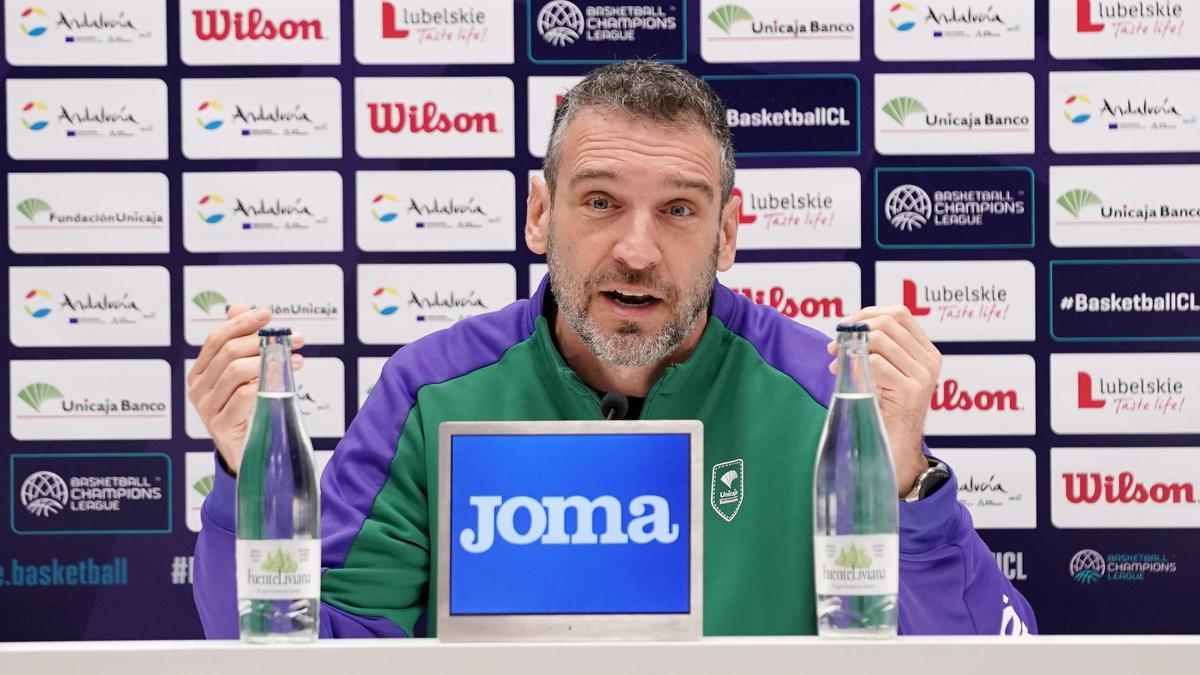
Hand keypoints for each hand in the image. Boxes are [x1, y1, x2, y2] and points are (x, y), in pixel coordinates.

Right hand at [186, 304, 304, 474]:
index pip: (216, 339)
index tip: (267, 314)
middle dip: (263, 340)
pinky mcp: (221, 425)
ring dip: (269, 361)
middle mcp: (198, 388)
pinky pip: (244, 396)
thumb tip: (240, 307)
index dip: (241, 323)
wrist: (246, 453)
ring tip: (295, 360)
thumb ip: (240, 343)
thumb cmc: (247, 411)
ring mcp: (207, 407)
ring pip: (236, 371)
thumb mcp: (244, 376)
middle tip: (294, 338)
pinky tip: (283, 384)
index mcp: (200, 372)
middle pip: (228, 352)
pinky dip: (264, 385)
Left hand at [827, 306, 941, 497]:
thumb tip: (847, 328)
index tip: (846, 324)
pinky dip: (855, 367)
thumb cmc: (885, 410)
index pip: (900, 314)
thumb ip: (876, 351)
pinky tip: (845, 379)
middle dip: (856, 328)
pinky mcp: (910, 391)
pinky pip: (875, 364)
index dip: (869, 313)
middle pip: (889, 322)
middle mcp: (930, 361)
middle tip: (835, 344)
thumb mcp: (885, 374)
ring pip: (879, 340)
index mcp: (926, 352)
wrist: (895, 448)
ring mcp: (922, 376)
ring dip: (851, 348)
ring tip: (837, 363)